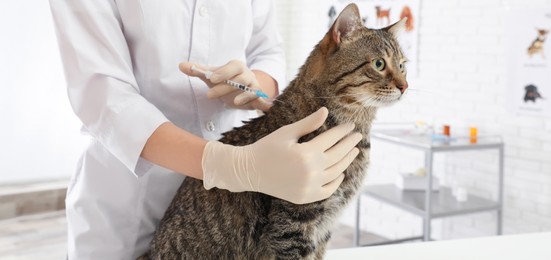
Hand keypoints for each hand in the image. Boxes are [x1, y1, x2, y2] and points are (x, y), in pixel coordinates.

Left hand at [179, 60, 271, 110]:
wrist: (241, 89)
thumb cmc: (226, 80)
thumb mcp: (212, 76)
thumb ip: (198, 70)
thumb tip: (181, 65)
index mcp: (237, 67)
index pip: (233, 66)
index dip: (223, 72)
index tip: (211, 78)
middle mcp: (248, 76)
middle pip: (240, 79)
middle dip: (226, 86)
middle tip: (209, 95)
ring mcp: (254, 88)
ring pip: (252, 90)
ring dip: (245, 96)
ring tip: (233, 102)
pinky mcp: (258, 100)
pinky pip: (264, 101)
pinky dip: (267, 105)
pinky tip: (269, 109)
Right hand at [202, 107, 361, 203]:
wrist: (249, 171)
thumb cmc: (267, 147)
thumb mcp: (287, 132)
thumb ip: (308, 123)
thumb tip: (326, 110)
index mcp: (306, 153)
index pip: (332, 139)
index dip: (343, 131)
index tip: (350, 126)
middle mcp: (311, 172)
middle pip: (338, 155)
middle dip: (350, 144)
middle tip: (357, 136)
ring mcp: (309, 186)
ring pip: (336, 172)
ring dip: (347, 161)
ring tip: (354, 151)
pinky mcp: (305, 197)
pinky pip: (327, 190)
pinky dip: (336, 181)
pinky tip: (341, 172)